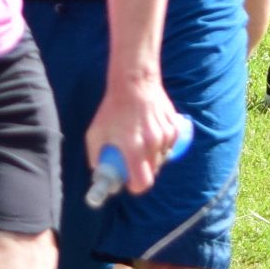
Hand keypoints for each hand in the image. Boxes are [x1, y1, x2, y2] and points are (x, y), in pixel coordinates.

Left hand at [86, 74, 185, 197]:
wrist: (134, 82)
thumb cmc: (112, 107)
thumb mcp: (95, 131)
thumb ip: (95, 154)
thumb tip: (98, 170)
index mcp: (133, 148)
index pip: (142, 182)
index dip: (135, 186)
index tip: (129, 183)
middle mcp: (152, 143)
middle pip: (153, 172)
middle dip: (143, 172)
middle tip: (133, 163)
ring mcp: (165, 135)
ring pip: (162, 159)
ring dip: (152, 157)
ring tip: (141, 144)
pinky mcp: (174, 127)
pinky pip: (169, 146)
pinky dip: (162, 146)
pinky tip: (152, 135)